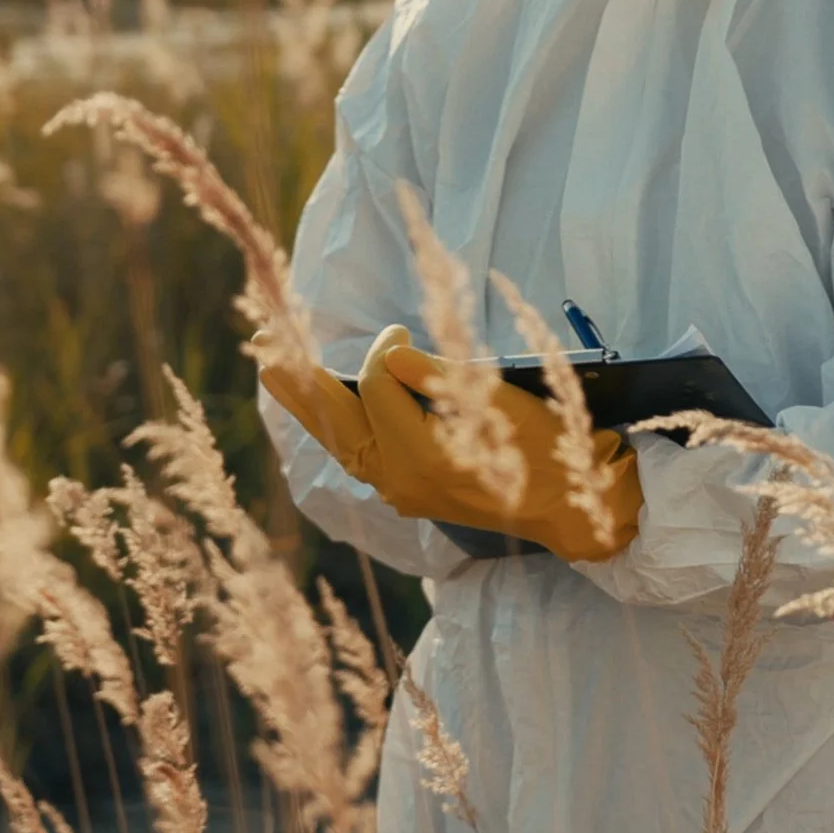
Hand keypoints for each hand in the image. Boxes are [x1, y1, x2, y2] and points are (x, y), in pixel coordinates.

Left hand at [261, 327, 642, 560]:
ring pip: (340, 441)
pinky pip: (358, 457)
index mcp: (421, 452)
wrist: (570, 505)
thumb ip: (437, 377)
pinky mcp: (409, 493)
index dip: (387, 347)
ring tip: (272, 368)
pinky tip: (327, 409)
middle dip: (300, 378)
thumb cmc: (543, 446)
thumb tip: (390, 355)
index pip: (379, 382)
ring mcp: (401, 490)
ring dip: (309, 403)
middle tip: (263, 340)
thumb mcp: (496, 401)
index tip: (404, 327)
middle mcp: (400, 477)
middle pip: (336, 419)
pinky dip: (339, 428)